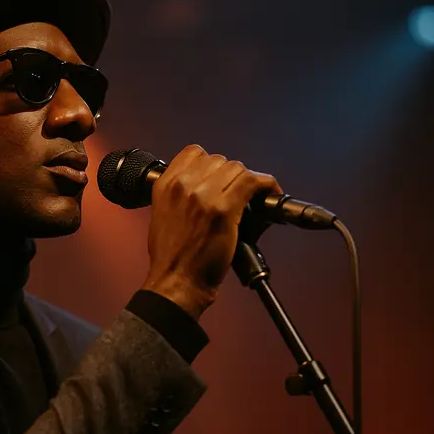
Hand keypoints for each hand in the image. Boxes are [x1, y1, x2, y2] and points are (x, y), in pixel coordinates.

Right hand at [141, 145, 281, 319]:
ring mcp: (203, 196)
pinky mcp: (224, 209)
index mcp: (165, 185)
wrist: (176, 281)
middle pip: (219, 160)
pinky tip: (270, 193)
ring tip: (252, 196)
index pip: (194, 152)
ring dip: (248, 180)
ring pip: (237, 168)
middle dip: (231, 175)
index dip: (211, 163)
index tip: (220, 176)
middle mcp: (182, 186)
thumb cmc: (172, 257)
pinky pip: (252, 182)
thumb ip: (180, 195)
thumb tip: (206, 186)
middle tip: (238, 193)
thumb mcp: (163, 215)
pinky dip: (266, 184)